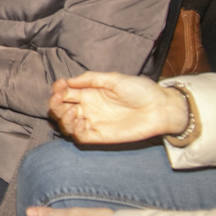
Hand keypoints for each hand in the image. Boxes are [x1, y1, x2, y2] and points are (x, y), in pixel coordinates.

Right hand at [48, 72, 190, 144]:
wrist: (160, 108)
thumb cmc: (140, 90)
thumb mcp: (114, 79)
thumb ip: (91, 79)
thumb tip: (68, 81)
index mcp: (90, 92)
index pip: (65, 92)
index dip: (57, 89)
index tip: (59, 86)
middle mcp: (88, 107)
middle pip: (61, 108)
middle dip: (55, 104)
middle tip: (59, 100)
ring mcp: (93, 122)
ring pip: (67, 124)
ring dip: (63, 117)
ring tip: (74, 111)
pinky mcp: (100, 136)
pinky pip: (80, 136)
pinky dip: (74, 130)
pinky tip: (80, 121)